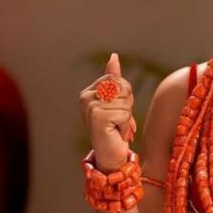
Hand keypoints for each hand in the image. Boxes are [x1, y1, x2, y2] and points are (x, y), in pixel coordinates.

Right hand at [78, 53, 136, 171]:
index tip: (118, 110)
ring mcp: (89, 107)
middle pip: (121, 86)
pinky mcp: (97, 117)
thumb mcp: (117, 102)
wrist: (111, 156)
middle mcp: (85, 98)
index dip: (125, 94)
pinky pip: (124, 112)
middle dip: (128, 104)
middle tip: (119, 120)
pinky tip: (116, 133)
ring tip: (117, 127)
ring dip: (127, 116)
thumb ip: (114, 79)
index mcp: (88, 92)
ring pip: (125, 100)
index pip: (115, 78)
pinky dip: (126, 124)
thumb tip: (114, 56)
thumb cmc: (115, 129)